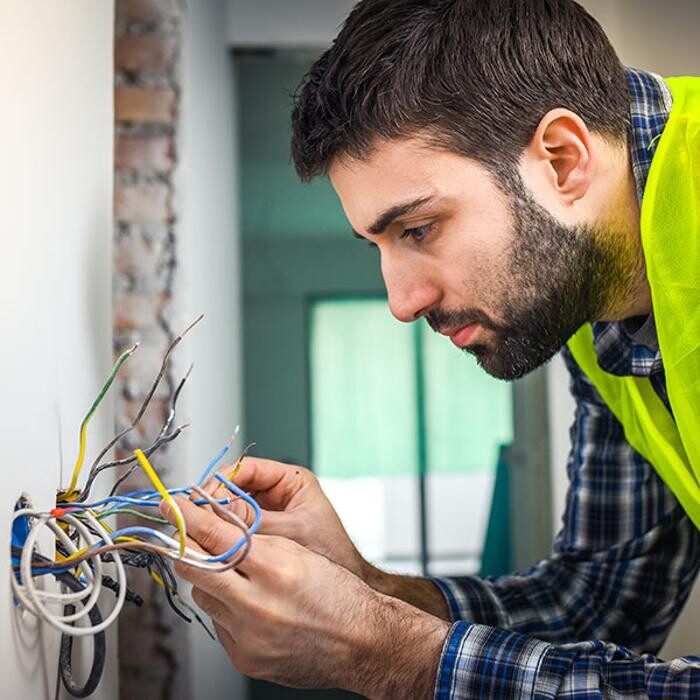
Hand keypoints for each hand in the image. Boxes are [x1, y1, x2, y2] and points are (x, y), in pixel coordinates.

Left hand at [163, 497, 449, 697]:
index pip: (218, 535)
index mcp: (277, 568)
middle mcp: (258, 603)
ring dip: (208, 578)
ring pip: (204, 596)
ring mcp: (248, 635)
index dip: (190, 516)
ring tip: (230, 571)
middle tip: (178, 530)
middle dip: (184, 545)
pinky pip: (218, 623)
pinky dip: (224, 608)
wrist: (363, 643)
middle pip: (197, 567)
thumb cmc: (339, 592)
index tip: (173, 505)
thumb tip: (215, 524)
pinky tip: (245, 602)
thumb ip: (257, 539)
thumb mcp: (301, 551)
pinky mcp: (245, 657)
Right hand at [203, 457, 370, 579]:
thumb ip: (253, 522)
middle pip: (232, 487)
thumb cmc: (331, 555)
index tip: (201, 499)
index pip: (244, 469)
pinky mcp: (260, 533)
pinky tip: (211, 548)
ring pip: (229, 509)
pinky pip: (233, 529)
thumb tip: (214, 512)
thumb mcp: (290, 533)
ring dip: (214, 521)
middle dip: (211, 503)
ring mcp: (267, 512)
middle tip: (192, 519)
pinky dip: (221, 537)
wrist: (342, 594)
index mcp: (290, 480)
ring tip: (199, 534)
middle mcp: (277, 492)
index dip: (219, 482)